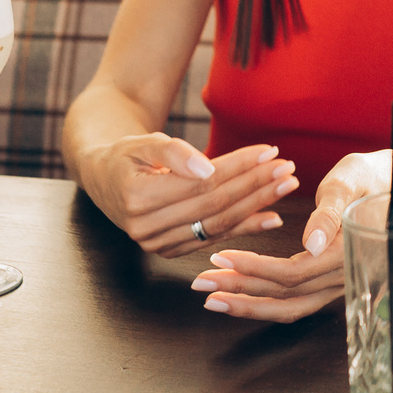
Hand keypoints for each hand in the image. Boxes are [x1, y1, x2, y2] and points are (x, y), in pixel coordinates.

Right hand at [78, 132, 297, 257]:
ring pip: (217, 225)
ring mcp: (157, 244)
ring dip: (256, 206)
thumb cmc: (127, 154)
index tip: (269, 152)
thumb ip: (174, 152)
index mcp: (137, 198)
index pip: (203, 184)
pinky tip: (271, 216)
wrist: (104, 176)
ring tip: (285, 186)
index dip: (239, 167)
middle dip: (255, 186)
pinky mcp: (170, 250)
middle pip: (214, 206)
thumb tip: (207, 168)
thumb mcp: (144, 142)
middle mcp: (146, 228)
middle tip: (287, 169)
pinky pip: (213, 238)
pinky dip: (244, 228)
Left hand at [193, 148, 390, 321]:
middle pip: (285, 296)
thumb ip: (329, 214)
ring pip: (289, 307)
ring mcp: (336, 285)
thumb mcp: (349, 183)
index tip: (221, 256)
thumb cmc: (370, 177)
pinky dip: (264, 301)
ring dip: (248, 304)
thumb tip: (312, 245)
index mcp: (345, 255)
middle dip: (240, 292)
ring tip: (212, 297)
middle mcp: (341, 278)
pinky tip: (239, 294)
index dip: (254, 268)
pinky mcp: (328, 283)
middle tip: (201, 284)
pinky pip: (294, 301)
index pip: (293, 273)